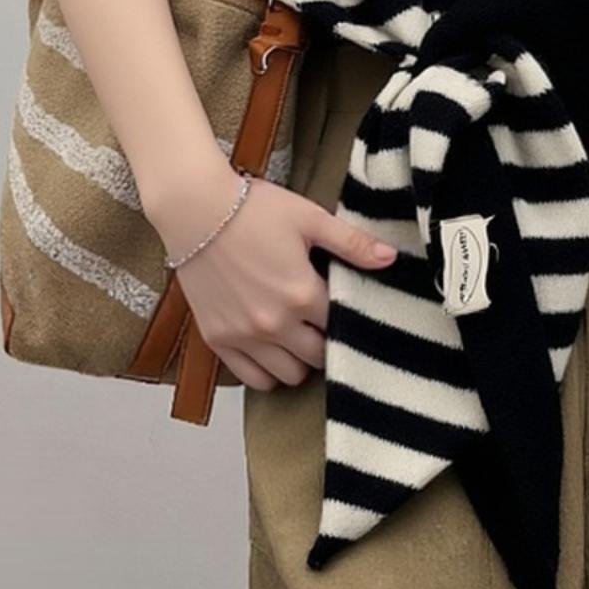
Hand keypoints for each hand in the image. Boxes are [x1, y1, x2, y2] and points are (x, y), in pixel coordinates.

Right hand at [147, 163, 398, 391]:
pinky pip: (252, 379)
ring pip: (289, 375)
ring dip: (299, 360)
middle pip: (318, 357)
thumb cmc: (255, 209)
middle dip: (325, 342)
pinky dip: (267, 371)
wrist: (196, 210)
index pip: (340, 326)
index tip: (342, 306)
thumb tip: (392, 259)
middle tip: (321, 321)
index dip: (345, 317)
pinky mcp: (218, 340)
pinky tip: (271, 348)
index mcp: (301, 294)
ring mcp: (244, 336)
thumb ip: (351, 243)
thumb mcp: (309, 218)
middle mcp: (274, 324)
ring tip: (298, 335)